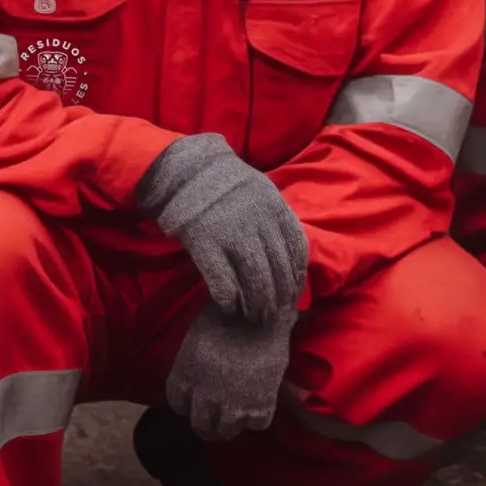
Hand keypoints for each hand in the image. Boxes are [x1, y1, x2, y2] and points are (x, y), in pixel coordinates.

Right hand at [137, 133, 307, 321]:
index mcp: (275, 207)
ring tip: (255, 316)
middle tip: (274, 312)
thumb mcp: (261, 190)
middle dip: (279, 297)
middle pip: (278, 270)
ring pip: (255, 280)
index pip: (297, 250)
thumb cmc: (225, 183)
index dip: (298, 276)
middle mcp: (258, 222)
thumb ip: (277, 217)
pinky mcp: (205, 243)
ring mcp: (232, 233)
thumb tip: (293, 249)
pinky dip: (229, 299)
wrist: (187, 169)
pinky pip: (223, 281)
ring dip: (257, 304)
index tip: (294, 292)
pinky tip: (229, 306)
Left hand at [162, 301, 295, 440]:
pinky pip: (256, 425)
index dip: (188, 404)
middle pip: (200, 425)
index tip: (196, 399)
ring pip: (226, 431)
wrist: (260, 313)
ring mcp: (232, 405)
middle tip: (217, 417)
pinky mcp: (260, 406)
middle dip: (208, 423)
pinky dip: (257, 419)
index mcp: (184, 377)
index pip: (178, 404)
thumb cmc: (225, 314)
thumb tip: (202, 374)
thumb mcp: (198, 338)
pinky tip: (259, 406)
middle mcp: (203, 397)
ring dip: (231, 425)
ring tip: (238, 415)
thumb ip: (195, 364)